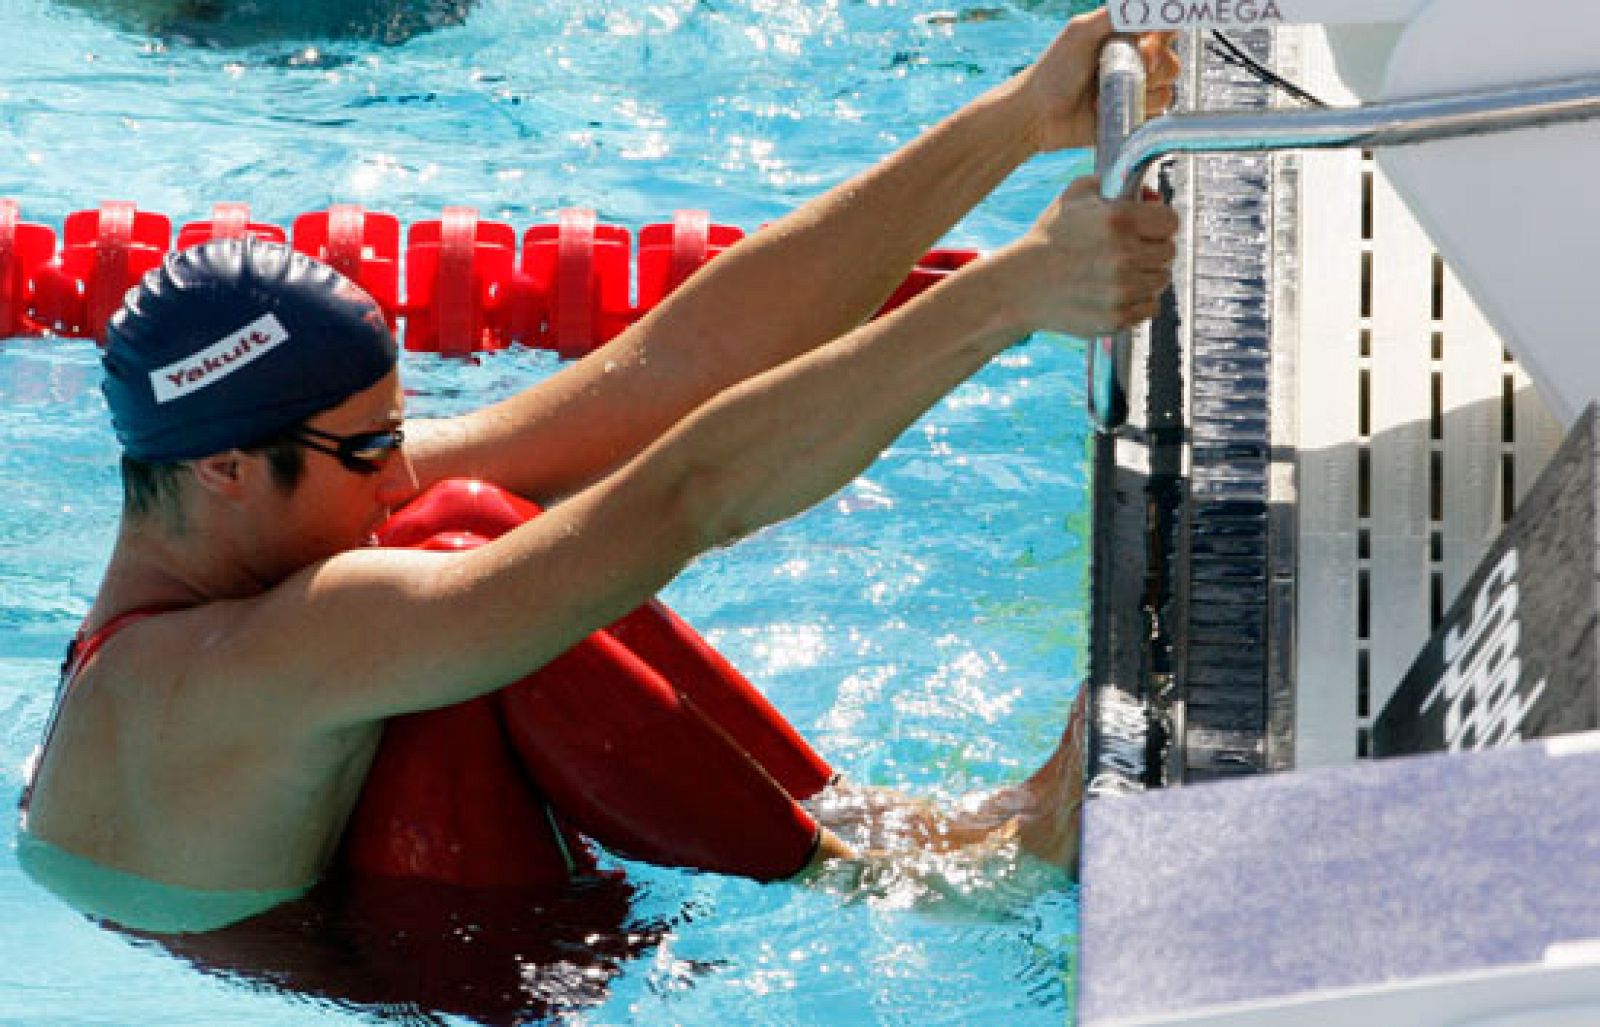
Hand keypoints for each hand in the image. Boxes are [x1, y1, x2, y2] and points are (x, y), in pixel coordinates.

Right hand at [999, 175, 1178, 336]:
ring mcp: (1121, 290)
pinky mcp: (1116, 318)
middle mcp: (1123, 256)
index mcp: (1118, 220)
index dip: (1160, 222)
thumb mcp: (1073, 198)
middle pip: (1169, 253)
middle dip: (1153, 249)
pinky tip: (1115, 293)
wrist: (1019, 287)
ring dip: (1146, 275)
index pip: (1171, 222)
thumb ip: (1111, 185)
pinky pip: (1150, 307)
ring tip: (1119, 273)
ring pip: (1161, 280)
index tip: (1149, 227)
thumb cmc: (1047, 240)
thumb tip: (1148, 194)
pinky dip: (1138, 301)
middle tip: (1131, 251)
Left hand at [1015, 11, 1180, 152]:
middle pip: (1171, 62)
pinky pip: (1155, 114)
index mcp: (1126, 37)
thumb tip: (1151, 6)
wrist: (1039, 115)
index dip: (1162, 38)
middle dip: (1150, 68)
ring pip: (1166, 89)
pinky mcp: (1132, 118)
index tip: (1145, 43)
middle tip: (1116, 71)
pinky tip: (1108, 111)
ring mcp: (1135, 92)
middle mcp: (1135, 63)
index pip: (1166, 30)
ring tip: (1104, 95)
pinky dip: (1136, 112)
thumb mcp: (1081, 32)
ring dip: (1139, 92)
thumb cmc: (1054, 71)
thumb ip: (1117, 15)